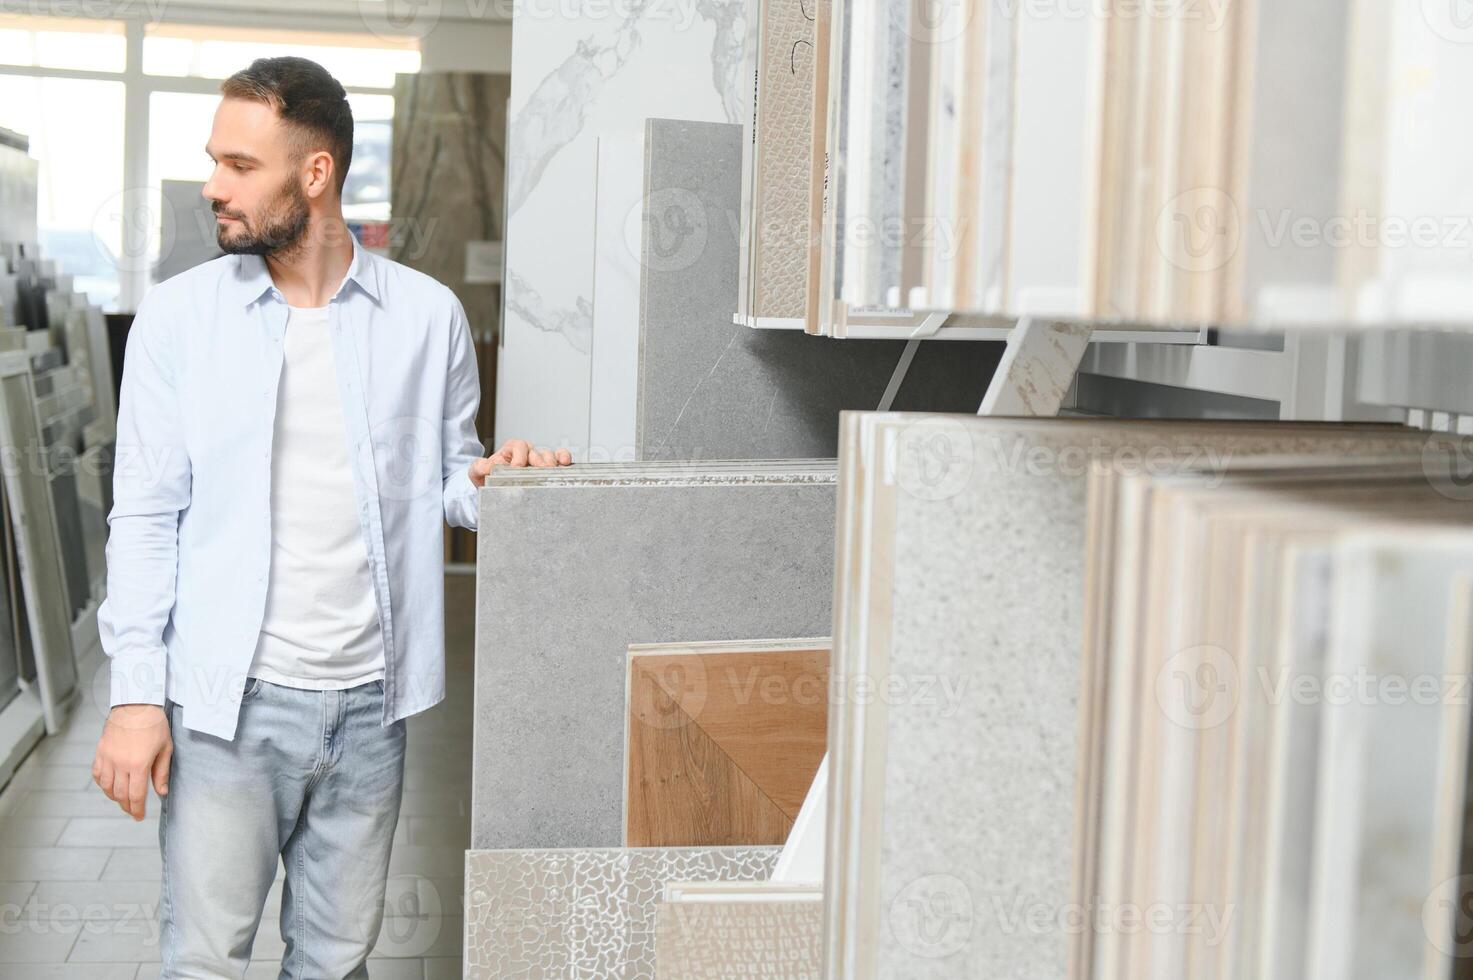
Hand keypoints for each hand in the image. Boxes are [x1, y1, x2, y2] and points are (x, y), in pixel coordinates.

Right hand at [92, 704, 171, 820]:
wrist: (136, 704)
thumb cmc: (155, 724)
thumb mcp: (165, 748)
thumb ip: (161, 772)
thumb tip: (161, 792)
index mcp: (138, 764)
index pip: (135, 795)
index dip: (137, 809)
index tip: (139, 817)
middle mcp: (120, 764)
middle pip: (120, 794)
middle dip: (126, 806)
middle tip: (132, 811)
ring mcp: (108, 757)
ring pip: (106, 787)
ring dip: (114, 796)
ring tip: (123, 799)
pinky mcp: (100, 751)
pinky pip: (97, 774)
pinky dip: (102, 783)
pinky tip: (110, 785)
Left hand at [469, 438, 572, 487]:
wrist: (494, 491)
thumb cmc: (488, 479)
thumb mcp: (477, 472)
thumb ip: (480, 467)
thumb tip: (489, 466)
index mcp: (511, 449)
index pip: (519, 446)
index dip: (519, 457)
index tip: (516, 468)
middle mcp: (527, 452)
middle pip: (537, 451)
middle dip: (539, 461)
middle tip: (539, 471)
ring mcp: (539, 459)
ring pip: (549, 455)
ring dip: (551, 462)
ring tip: (551, 471)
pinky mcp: (548, 468)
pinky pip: (559, 457)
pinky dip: (564, 458)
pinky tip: (565, 463)